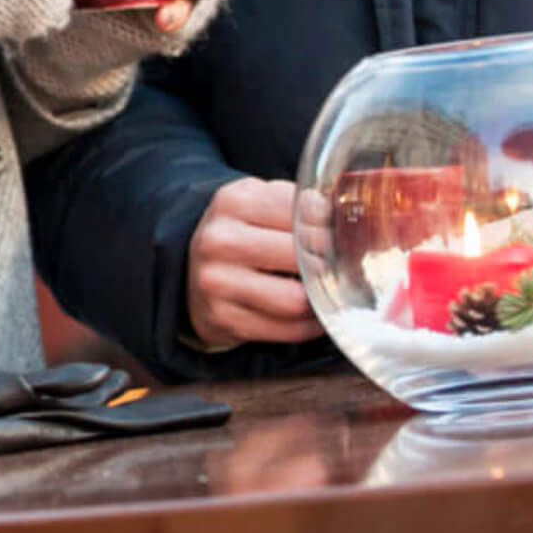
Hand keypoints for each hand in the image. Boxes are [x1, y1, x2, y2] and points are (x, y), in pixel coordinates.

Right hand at [185, 178, 325, 348]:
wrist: (191, 269)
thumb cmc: (238, 232)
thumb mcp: (259, 202)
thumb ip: (298, 203)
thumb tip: (340, 219)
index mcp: (233, 202)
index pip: (301, 214)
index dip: (329, 228)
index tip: (340, 237)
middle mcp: (220, 241)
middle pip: (300, 256)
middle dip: (328, 263)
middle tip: (342, 266)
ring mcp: (218, 283)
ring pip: (295, 300)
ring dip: (321, 298)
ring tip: (328, 290)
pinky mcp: (224, 319)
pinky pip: (286, 331)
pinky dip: (309, 325)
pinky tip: (311, 313)